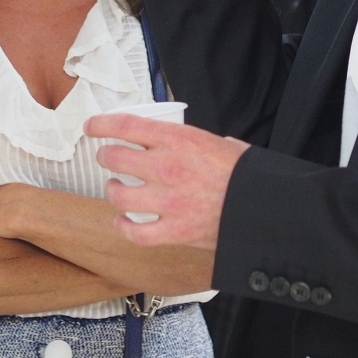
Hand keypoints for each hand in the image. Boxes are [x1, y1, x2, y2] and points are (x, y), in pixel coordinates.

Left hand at [86, 113, 248, 248]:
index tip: (92, 127)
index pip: (124, 126)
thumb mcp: (220, 142)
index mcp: (178, 139)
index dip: (101, 125)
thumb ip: (194, 141)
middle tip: (108, 158)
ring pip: (119, 196)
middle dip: (106, 157)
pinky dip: (123, 227)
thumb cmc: (245, 174)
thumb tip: (185, 143)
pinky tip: (122, 221)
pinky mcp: (173, 231)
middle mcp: (166, 168)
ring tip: (116, 188)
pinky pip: (135, 232)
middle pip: (114, 159)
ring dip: (113, 190)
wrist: (265, 206)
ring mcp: (167, 201)